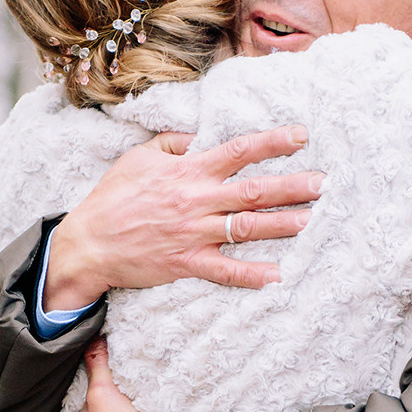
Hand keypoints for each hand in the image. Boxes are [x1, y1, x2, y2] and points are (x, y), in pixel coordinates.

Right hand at [43, 127, 321, 308]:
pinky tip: (276, 276)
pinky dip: (250, 275)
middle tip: (324, 183)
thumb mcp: (138, 157)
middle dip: (292, 186)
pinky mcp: (186, 263)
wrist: (88, 243)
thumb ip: (171, 143)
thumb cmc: (112, 197)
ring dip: (282, 225)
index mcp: (187, 171)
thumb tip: (197, 135)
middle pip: (254, 191)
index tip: (301, 135)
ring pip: (247, 228)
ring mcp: (193, 234)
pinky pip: (224, 270)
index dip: (273, 142)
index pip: (239, 151)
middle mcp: (196, 201)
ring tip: (311, 220)